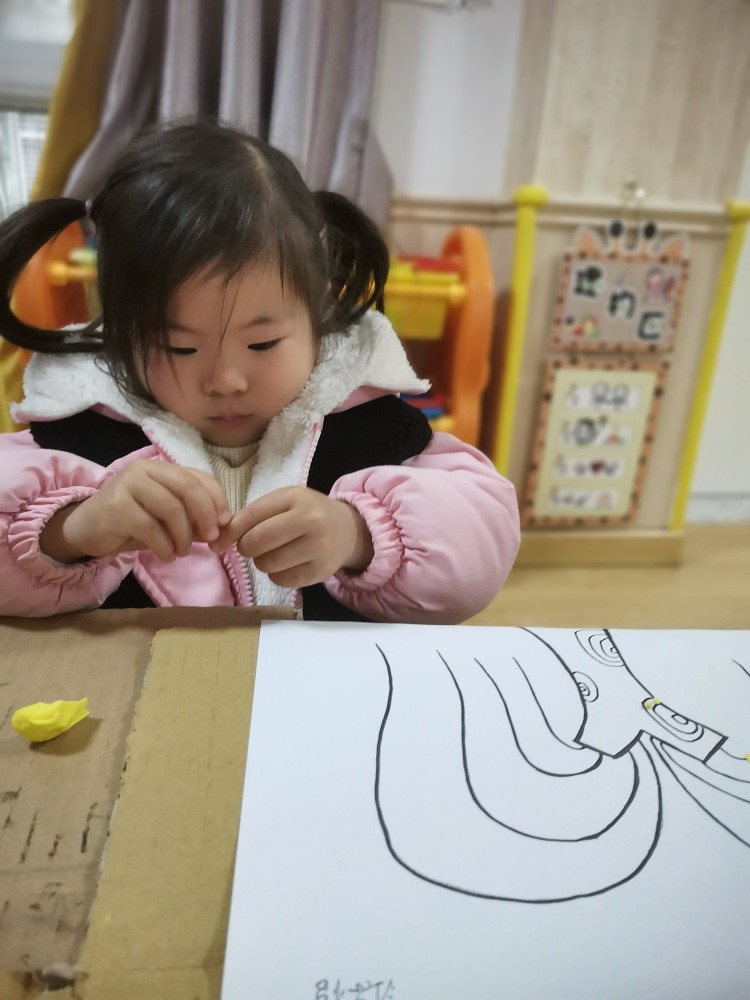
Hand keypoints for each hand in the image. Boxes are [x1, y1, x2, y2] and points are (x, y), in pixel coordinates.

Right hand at [40, 460, 230, 563]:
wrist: (86, 529)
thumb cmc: (131, 522)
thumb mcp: (165, 519)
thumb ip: (192, 519)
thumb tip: (224, 529)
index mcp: (161, 468)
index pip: (199, 477)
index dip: (217, 500)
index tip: (224, 524)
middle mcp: (145, 470)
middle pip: (188, 488)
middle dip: (205, 516)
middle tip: (210, 539)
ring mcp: (128, 485)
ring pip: (171, 508)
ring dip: (184, 536)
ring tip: (182, 551)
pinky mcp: (116, 506)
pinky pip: (151, 528)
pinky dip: (165, 546)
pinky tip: (167, 555)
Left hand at [212, 486, 373, 588]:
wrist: (347, 530)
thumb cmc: (307, 513)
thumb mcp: (283, 503)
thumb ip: (251, 516)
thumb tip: (217, 541)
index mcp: (296, 498)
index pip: (251, 516)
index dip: (230, 532)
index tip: (219, 542)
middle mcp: (310, 521)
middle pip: (256, 543)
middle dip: (247, 547)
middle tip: (254, 545)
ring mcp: (318, 548)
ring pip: (267, 564)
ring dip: (262, 562)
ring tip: (275, 552)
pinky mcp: (320, 572)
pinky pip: (281, 580)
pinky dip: (277, 575)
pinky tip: (288, 563)